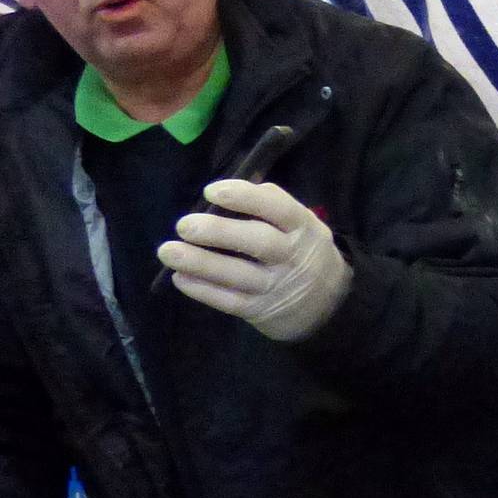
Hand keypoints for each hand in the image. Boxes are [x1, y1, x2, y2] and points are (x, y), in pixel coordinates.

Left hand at [159, 179, 352, 342]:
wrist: (329, 306)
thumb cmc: (304, 252)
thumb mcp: (303, 225)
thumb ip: (272, 206)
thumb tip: (231, 186)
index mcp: (302, 227)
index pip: (277, 208)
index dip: (245, 198)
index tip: (212, 191)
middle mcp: (292, 256)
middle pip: (258, 242)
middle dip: (219, 232)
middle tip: (184, 225)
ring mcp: (277, 286)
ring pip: (238, 275)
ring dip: (201, 263)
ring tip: (168, 251)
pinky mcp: (261, 311)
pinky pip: (230, 301)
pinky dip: (204, 290)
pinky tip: (180, 278)